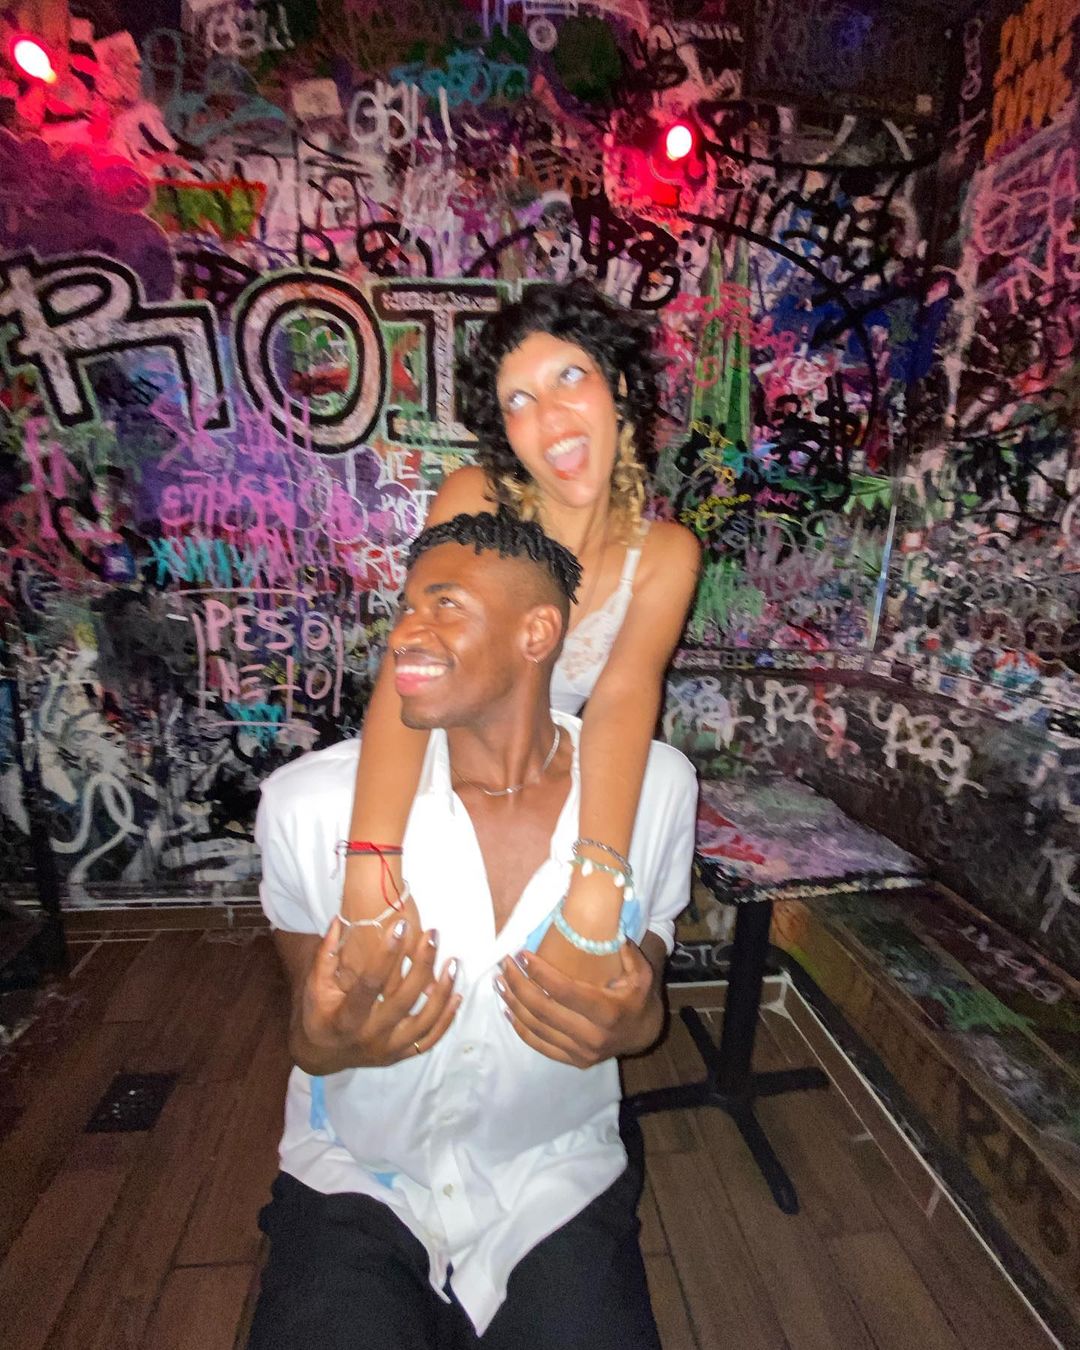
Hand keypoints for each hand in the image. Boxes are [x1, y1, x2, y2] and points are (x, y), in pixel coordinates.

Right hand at [298, 917, 460, 1070]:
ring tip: (453, 962)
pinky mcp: (400, 1056)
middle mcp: (369, 1037)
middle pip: (403, 1001)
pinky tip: (457, 995)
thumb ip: (327, 954)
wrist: (323, 1054)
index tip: (401, 925)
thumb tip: (339, 920)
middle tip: (433, 936)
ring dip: (443, 993)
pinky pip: (430, 1041)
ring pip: (423, 1023)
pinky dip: (446, 1019)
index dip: (386, 954)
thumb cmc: (318, 1013)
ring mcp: (388, 1050)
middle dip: (422, 966)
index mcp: (346, 1018)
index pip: (370, 984)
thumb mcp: (315, 985)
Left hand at [495, 941, 661, 1068]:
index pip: (565, 992)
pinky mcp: (572, 1061)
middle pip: (543, 1010)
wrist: (642, 1035)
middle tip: (505, 963)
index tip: (523, 954)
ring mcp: (580, 1053)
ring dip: (513, 1003)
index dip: (541, 973)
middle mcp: (592, 1037)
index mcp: (608, 1013)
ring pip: (536, 1027)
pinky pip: (538, 1044)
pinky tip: (508, 1008)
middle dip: (518, 984)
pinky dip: (519, 1026)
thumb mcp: (642, 974)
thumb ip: (629, 954)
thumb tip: (612, 934)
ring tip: (499, 982)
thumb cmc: (637, 997)